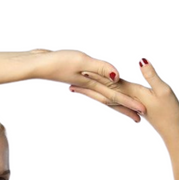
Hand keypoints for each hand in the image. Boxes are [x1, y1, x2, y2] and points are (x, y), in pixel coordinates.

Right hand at [28, 48, 147, 117]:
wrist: (36, 64)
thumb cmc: (57, 62)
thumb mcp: (81, 62)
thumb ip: (101, 68)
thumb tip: (119, 77)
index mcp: (93, 82)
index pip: (115, 94)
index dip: (129, 102)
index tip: (142, 112)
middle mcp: (90, 84)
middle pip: (111, 98)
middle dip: (125, 107)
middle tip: (139, 117)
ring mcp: (83, 81)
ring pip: (104, 93)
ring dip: (114, 101)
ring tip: (124, 107)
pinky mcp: (77, 76)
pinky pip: (94, 86)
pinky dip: (100, 90)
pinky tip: (99, 88)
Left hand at [71, 58, 178, 136]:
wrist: (174, 134)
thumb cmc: (171, 113)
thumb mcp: (163, 91)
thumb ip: (151, 76)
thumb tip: (141, 60)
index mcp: (132, 93)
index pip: (111, 81)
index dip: (97, 74)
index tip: (81, 69)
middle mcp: (127, 99)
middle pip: (104, 90)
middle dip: (88, 86)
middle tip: (69, 81)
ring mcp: (130, 104)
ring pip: (106, 97)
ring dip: (92, 92)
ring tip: (77, 88)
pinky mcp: (134, 107)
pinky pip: (114, 101)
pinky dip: (104, 97)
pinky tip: (101, 96)